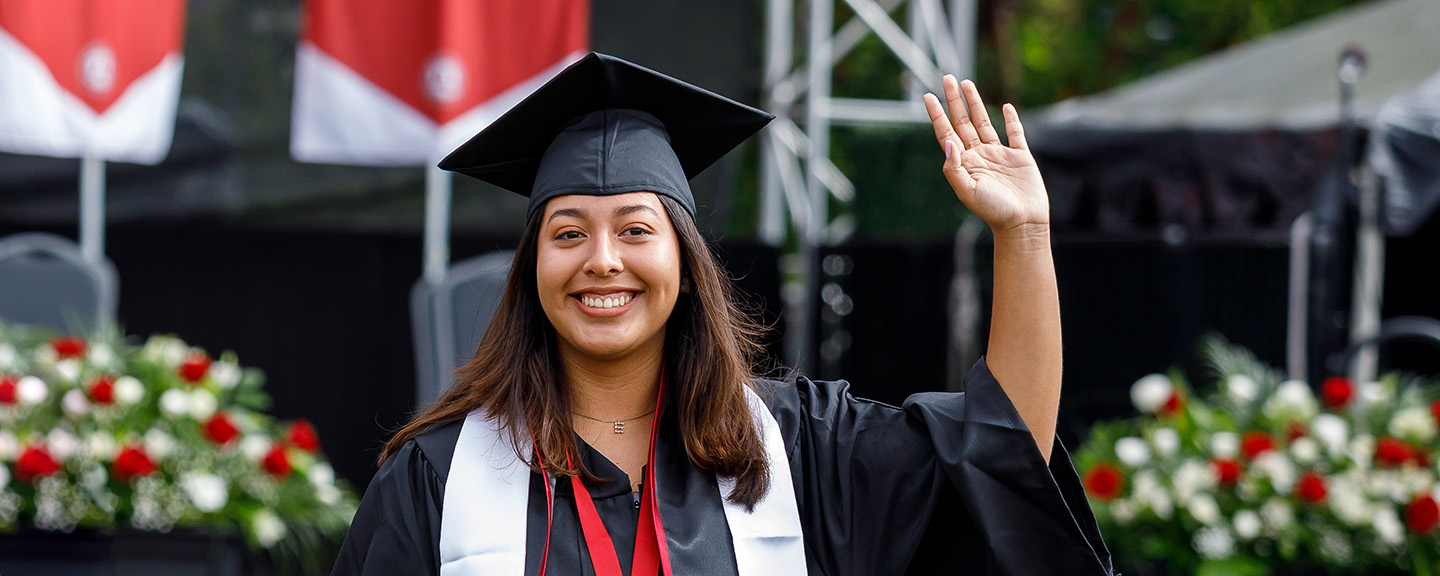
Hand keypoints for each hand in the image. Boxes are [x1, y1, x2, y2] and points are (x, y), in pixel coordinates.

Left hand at [923, 76, 1047, 235]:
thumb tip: (947, 141)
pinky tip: (1005, 106)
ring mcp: (999, 155)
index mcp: (964, 163)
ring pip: (983, 122)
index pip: (946, 133)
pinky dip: (1010, 119)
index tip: (927, 96)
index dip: (937, 115)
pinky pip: (1014, 133)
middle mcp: (978, 155)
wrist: (1022, 222)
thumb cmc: (993, 210)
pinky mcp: (1020, 156)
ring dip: (975, 103)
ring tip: (966, 83)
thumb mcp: (966, 190)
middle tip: (947, 77)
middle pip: (962, 121)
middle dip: (954, 100)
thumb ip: (953, 167)